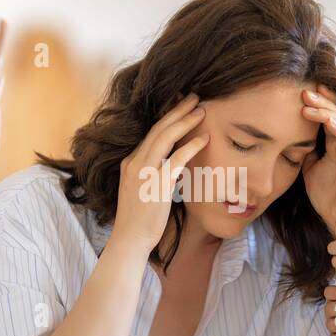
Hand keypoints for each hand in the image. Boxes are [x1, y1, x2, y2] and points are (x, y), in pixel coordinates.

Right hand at [113, 94, 207, 252]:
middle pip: (158, 128)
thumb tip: (171, 165)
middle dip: (178, 110)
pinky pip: (176, 158)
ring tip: (201, 110)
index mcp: (130, 162)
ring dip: (185, 120)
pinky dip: (191, 145)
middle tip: (195, 96)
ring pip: (165, 137)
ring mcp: (145, 172)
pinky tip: (204, 138)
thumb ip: (152, 173)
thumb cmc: (139, 219)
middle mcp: (135, 162)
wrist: (130, 239)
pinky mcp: (156, 183)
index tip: (182, 105)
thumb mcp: (141, 189)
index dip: (168, 117)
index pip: (151, 133)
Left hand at [300, 87, 335, 231]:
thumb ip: (305, 152)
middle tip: (304, 91)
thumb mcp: (309, 169)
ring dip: (326, 111)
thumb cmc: (327, 197)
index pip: (329, 116)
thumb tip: (291, 138)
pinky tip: (327, 121)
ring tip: (309, 102)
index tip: (303, 90)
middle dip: (321, 101)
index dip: (320, 102)